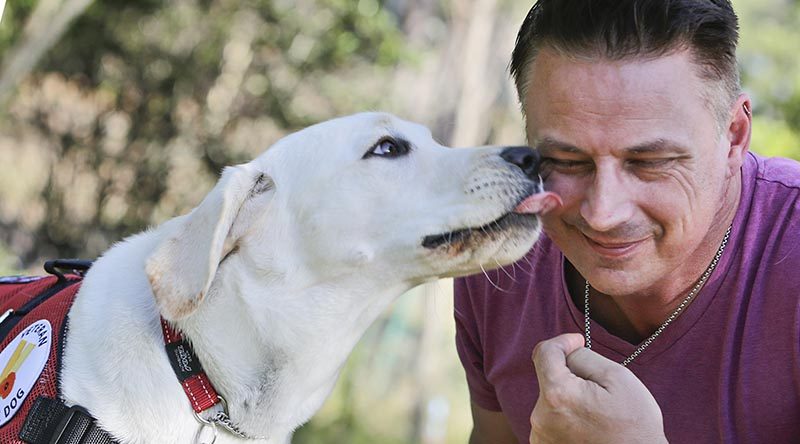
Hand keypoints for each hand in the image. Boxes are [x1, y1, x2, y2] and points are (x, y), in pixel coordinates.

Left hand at [529, 334, 667, 443]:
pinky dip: (567, 414)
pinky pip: (551, 418)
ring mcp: (540, 435)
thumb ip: (584, 357)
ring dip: (569, 396)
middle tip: (600, 388)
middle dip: (570, 374)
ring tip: (598, 412)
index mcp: (557, 394)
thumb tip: (568, 351)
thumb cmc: (634, 426)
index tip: (577, 342)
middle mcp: (541, 416)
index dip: (563, 341)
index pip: (544, 352)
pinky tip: (589, 425)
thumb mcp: (618, 378)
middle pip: (549, 377)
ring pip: (551, 398)